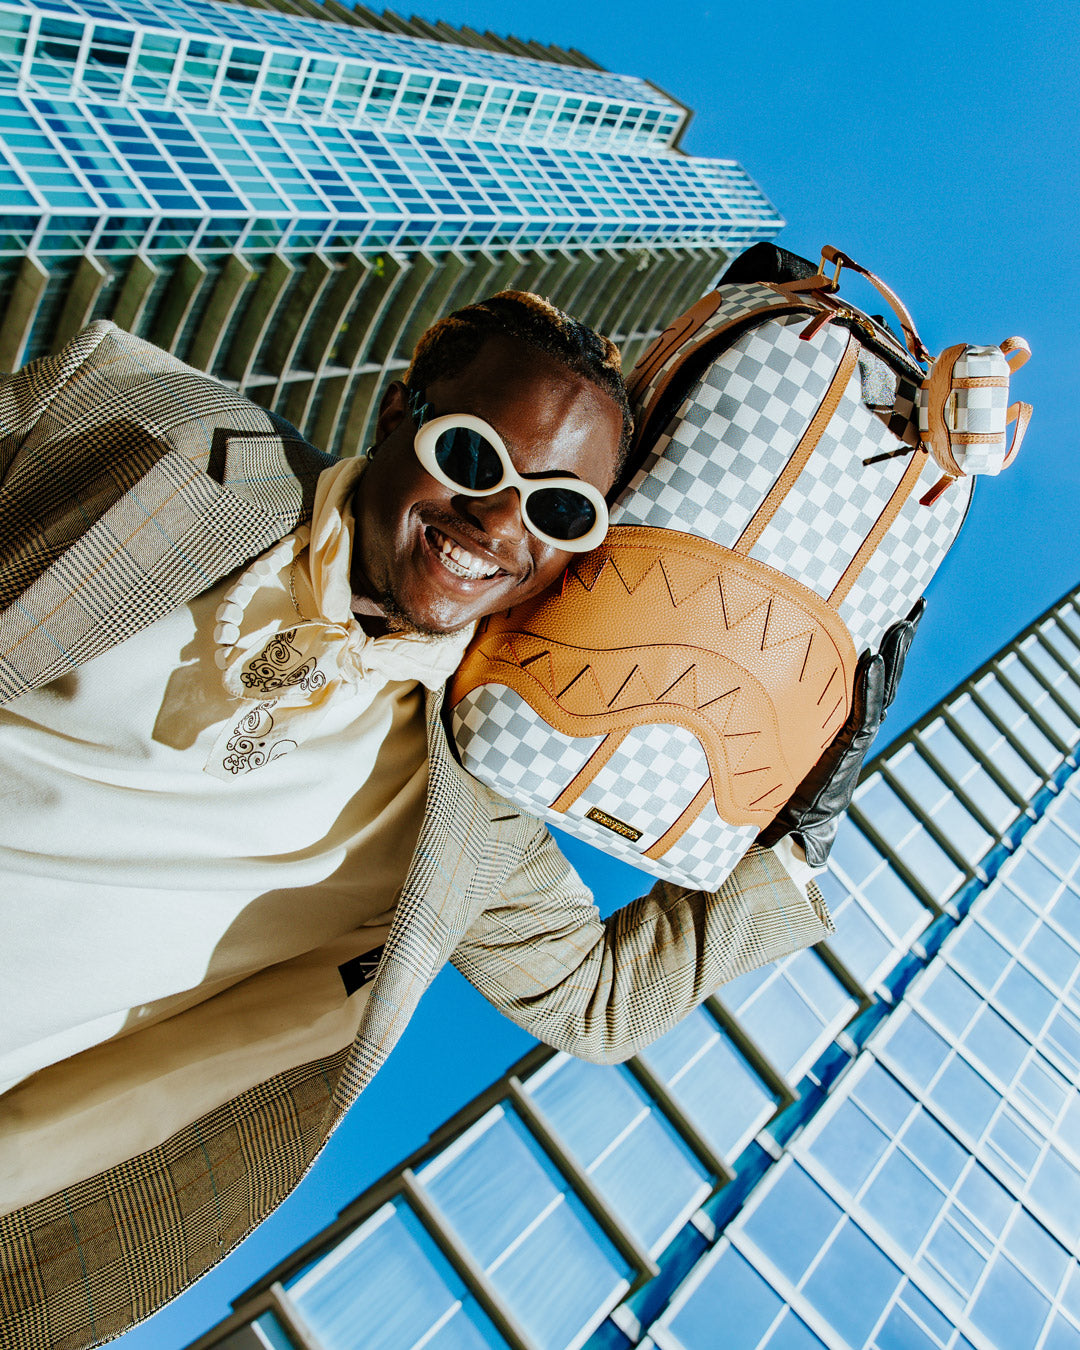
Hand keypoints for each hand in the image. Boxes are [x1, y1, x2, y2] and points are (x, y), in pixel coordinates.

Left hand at [759, 599, 925, 866]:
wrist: (790, 833)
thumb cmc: (781, 790)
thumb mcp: (786, 744)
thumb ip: (786, 718)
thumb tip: (749, 682)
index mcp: (849, 723)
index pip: (875, 677)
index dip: (890, 647)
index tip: (904, 611)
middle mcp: (857, 728)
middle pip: (887, 677)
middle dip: (902, 642)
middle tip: (919, 606)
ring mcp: (855, 739)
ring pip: (881, 691)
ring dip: (892, 656)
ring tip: (903, 623)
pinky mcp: (845, 751)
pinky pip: (860, 712)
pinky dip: (868, 685)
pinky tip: (871, 656)